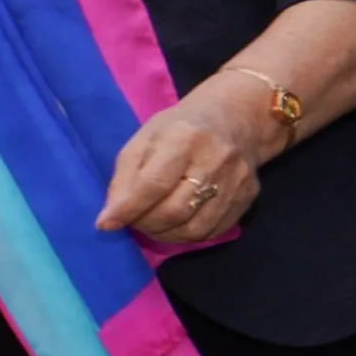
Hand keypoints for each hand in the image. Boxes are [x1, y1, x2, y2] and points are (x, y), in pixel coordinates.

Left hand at [99, 88, 268, 244]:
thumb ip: (124, 178)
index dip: (128, 208)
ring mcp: (237, 180)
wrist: (233, 120)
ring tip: (151, 224)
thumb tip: (109, 219)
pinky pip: (213, 231)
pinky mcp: (248, 197)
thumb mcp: (143, 140)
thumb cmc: (177, 129)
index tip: (107, 223)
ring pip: (194, 228)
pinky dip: (187, 235)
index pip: (154, 184)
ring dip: (164, 234)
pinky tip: (175, 224)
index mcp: (185, 138)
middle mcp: (216, 160)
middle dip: (145, 224)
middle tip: (132, 221)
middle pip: (175, 211)